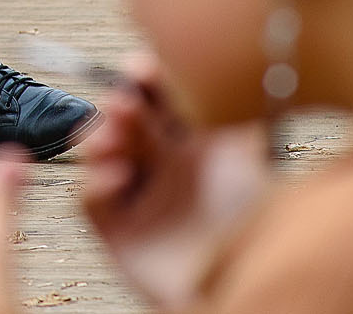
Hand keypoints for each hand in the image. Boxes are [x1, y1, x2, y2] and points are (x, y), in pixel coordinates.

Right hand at [78, 61, 270, 308]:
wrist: (248, 291)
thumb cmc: (261, 233)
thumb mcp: (254, 161)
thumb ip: (241, 113)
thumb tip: (238, 62)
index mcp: (193, 146)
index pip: (159, 102)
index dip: (146, 80)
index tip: (139, 66)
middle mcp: (163, 168)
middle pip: (126, 122)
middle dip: (119, 105)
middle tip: (122, 101)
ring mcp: (139, 198)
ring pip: (100, 153)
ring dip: (100, 137)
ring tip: (113, 137)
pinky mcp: (118, 232)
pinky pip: (91, 202)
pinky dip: (95, 185)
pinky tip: (116, 176)